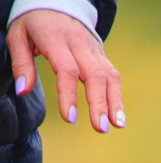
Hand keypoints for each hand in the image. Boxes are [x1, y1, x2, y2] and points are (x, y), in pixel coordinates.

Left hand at [6, 10, 123, 132]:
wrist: (55, 2)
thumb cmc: (33, 23)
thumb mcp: (18, 37)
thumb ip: (21, 64)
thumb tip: (23, 91)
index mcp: (56, 38)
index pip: (67, 69)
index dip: (69, 95)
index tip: (70, 119)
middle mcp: (78, 43)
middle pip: (94, 75)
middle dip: (98, 103)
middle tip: (100, 128)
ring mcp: (93, 48)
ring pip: (109, 75)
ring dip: (114, 102)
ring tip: (117, 126)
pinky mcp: (101, 54)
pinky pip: (113, 75)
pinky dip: (118, 97)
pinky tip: (119, 119)